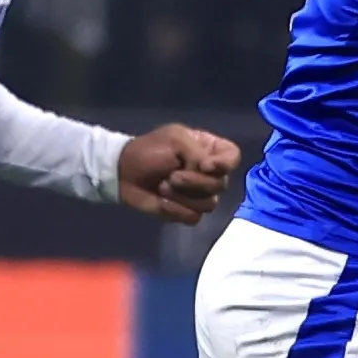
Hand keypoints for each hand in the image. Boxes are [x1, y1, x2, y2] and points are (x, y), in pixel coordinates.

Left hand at [120, 124, 241, 224]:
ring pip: (210, 204)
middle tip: (172, 175)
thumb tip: (210, 170)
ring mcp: (199, 195)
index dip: (225, 164)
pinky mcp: (186, 212)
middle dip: (195, 182)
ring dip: (183, 196)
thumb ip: (198, 152)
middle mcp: (209, 173)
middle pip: (222, 184)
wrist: (123, 173)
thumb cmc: (149, 151)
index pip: (233, 157)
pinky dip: (176, 209)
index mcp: (209, 150)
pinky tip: (162, 200)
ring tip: (164, 186)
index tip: (206, 165)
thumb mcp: (175, 140)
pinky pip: (194, 217)